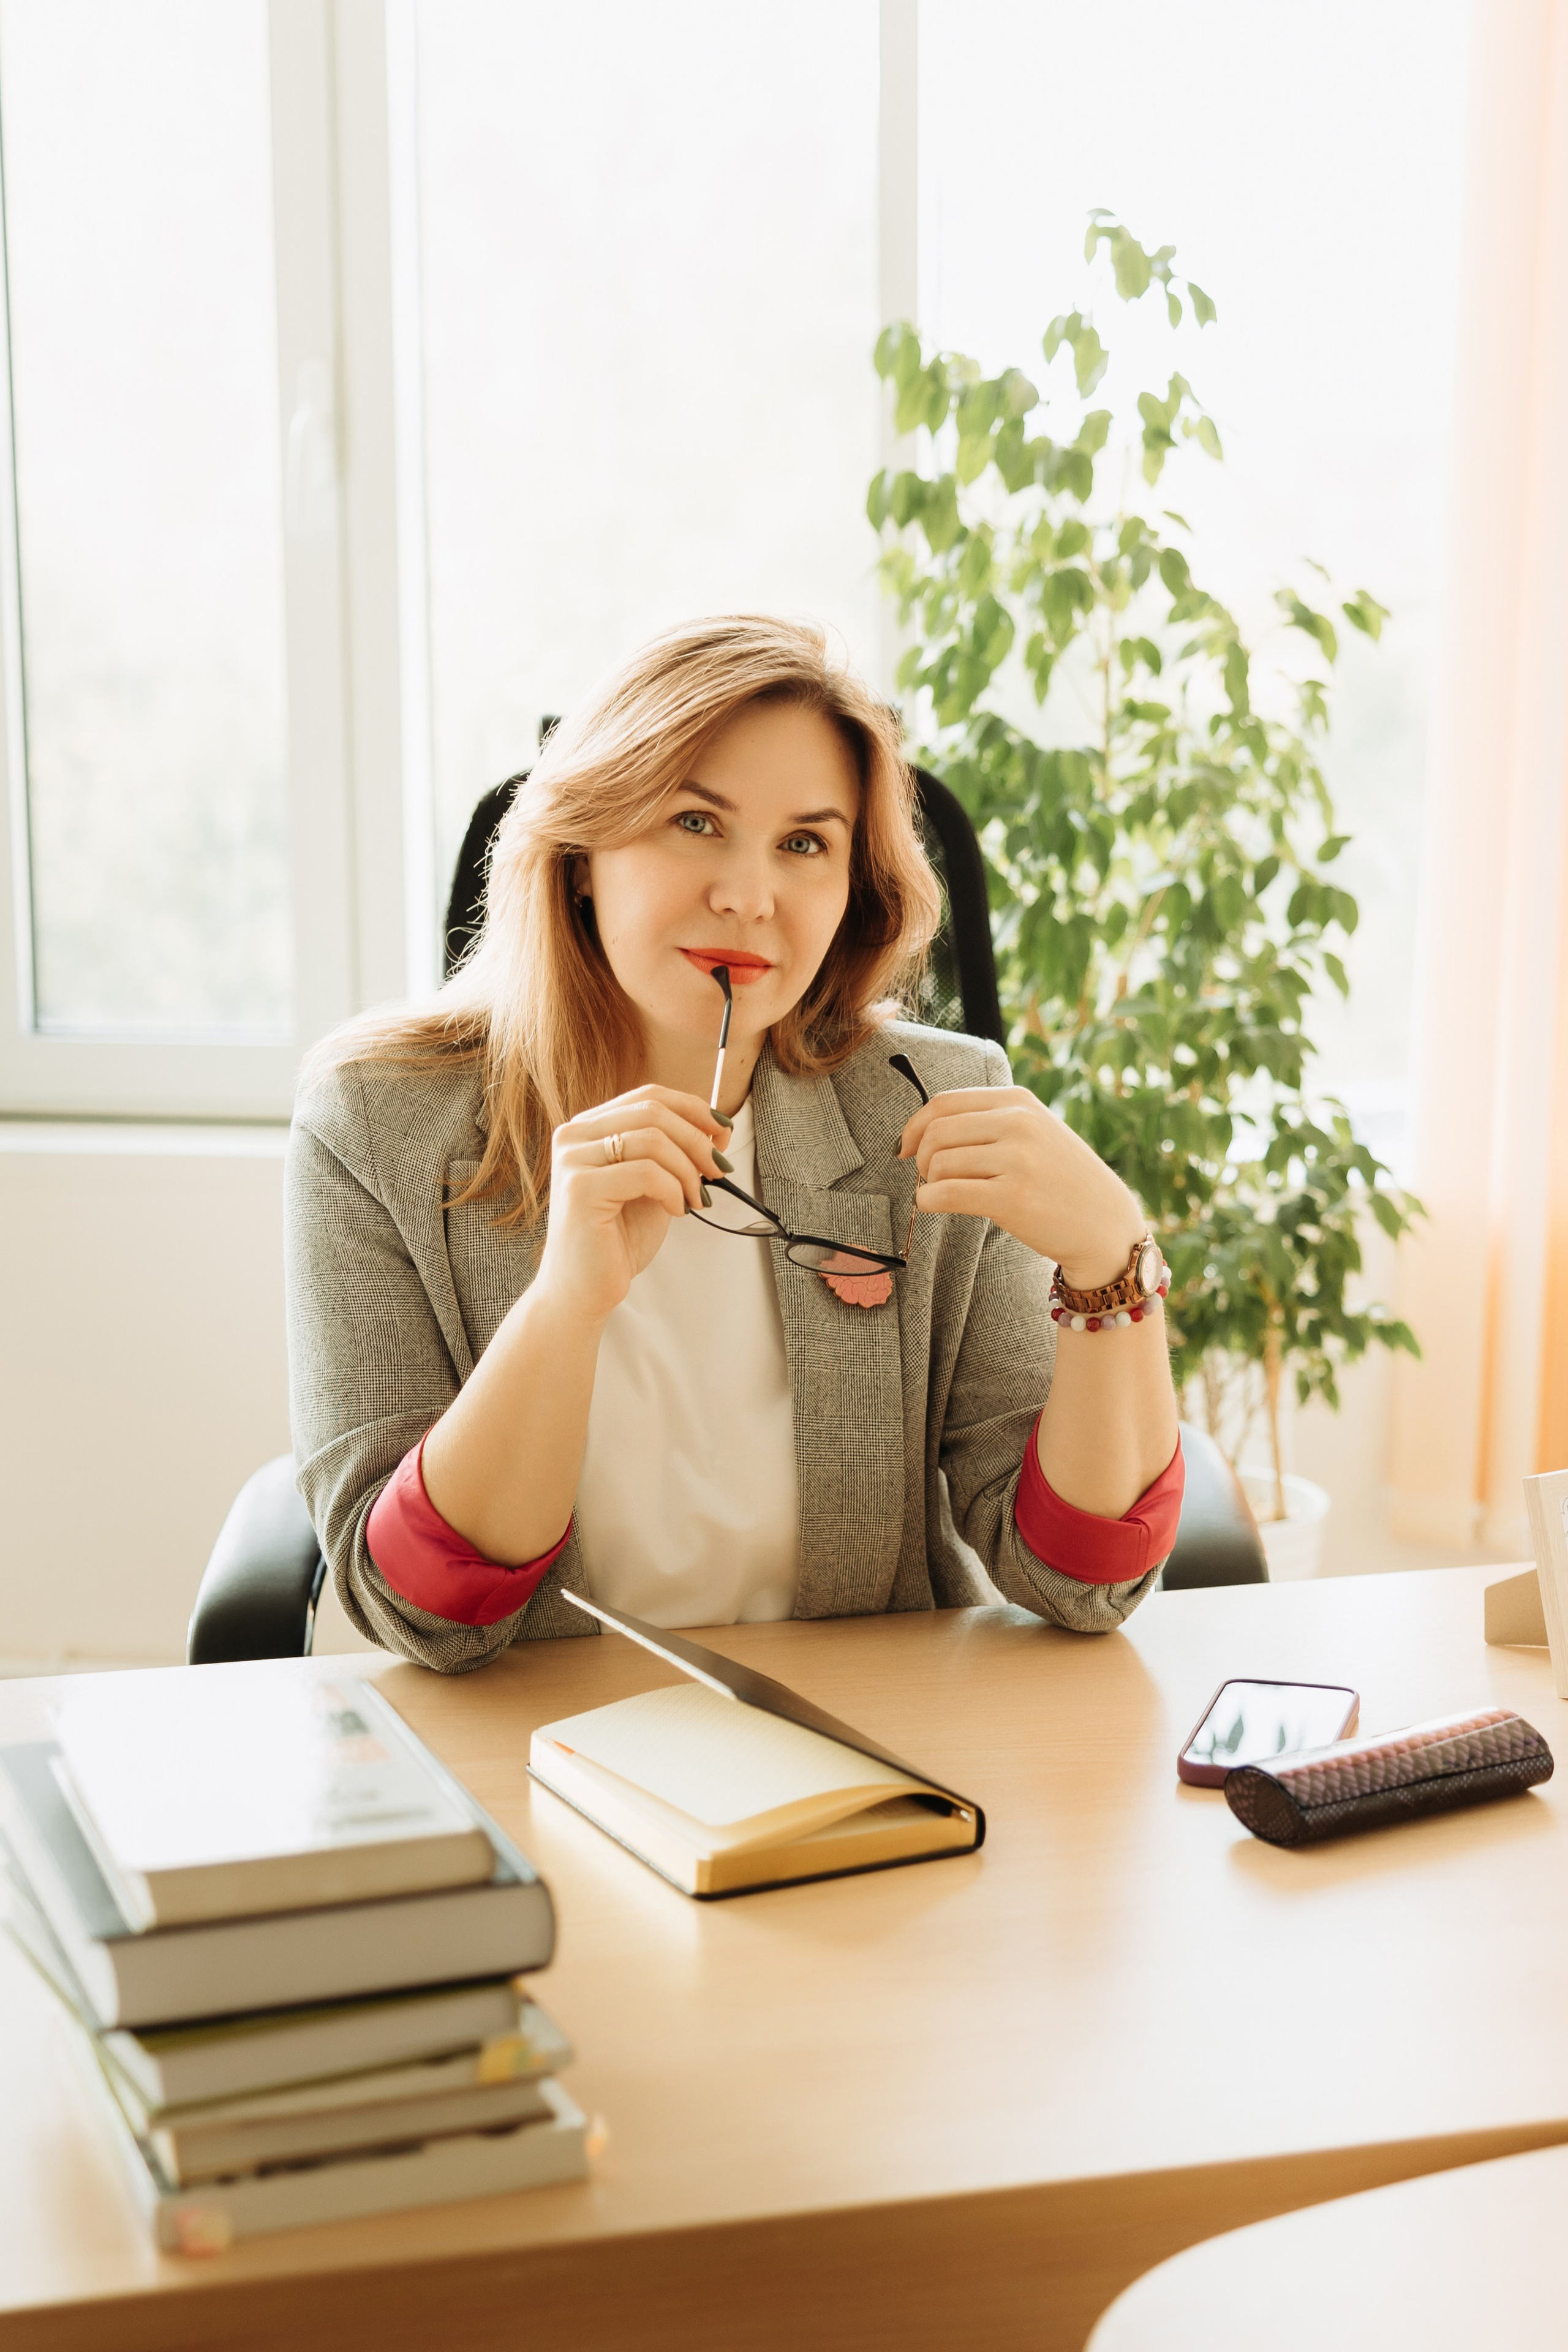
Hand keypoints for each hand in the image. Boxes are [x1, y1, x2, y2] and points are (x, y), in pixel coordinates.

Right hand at [535, 1085, 729, 1325]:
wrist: (584, 1289)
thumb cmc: (616, 1240)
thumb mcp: (653, 1185)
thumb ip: (674, 1154)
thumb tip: (717, 1128)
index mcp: (588, 1128)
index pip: (648, 1096)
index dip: (692, 1107)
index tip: (722, 1130)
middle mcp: (573, 1136)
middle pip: (652, 1111)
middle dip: (697, 1139)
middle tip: (718, 1170)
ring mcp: (573, 1161)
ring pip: (652, 1139)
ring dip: (688, 1170)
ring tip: (695, 1199)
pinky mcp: (580, 1189)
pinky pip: (647, 1172)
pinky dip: (673, 1190)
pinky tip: (676, 1211)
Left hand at [899, 1085, 1144, 1285]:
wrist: (1105, 1224)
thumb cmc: (1060, 1180)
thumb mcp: (1034, 1132)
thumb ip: (989, 1122)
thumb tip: (923, 1130)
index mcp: (1019, 1101)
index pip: (944, 1103)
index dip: (914, 1126)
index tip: (905, 1148)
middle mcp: (1019, 1123)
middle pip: (936, 1133)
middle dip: (920, 1158)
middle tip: (930, 1178)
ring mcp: (1018, 1159)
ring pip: (938, 1163)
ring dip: (929, 1183)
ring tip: (946, 1194)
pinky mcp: (1013, 1197)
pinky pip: (946, 1194)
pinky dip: (928, 1201)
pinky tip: (933, 1206)